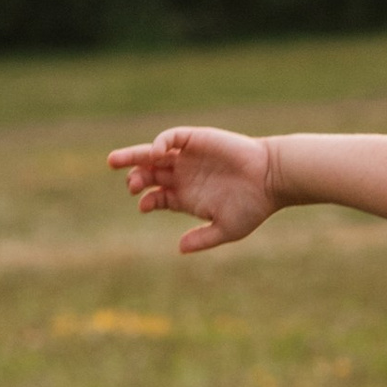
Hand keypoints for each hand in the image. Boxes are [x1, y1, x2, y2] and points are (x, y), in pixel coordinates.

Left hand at [107, 125, 278, 254]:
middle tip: (129, 185)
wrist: (272, 179)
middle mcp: (185, 175)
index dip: (146, 200)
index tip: (143, 205)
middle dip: (135, 178)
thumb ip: (203, 238)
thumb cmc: (254, 206)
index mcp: (188, 196)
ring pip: (153, 154)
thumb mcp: (227, 228)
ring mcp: (189, 157)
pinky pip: (171, 138)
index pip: (157, 197)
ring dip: (134, 157)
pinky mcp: (196, 140)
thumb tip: (180, 248)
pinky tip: (156, 154)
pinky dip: (159, 144)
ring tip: (114, 162)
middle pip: (150, 174)